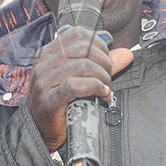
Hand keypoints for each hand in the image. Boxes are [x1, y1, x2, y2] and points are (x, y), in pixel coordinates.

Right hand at [26, 27, 112, 152]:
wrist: (39, 131)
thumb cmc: (59, 103)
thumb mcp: (77, 78)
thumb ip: (101, 64)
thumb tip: (126, 53)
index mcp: (48, 53)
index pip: (77, 34)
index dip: (98, 42)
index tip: (108, 56)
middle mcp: (43, 64)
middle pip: (84, 49)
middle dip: (104, 61)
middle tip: (108, 76)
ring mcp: (44, 81)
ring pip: (83, 66)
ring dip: (103, 77)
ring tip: (106, 87)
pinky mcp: (49, 99)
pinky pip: (76, 85)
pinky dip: (95, 87)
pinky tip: (102, 93)